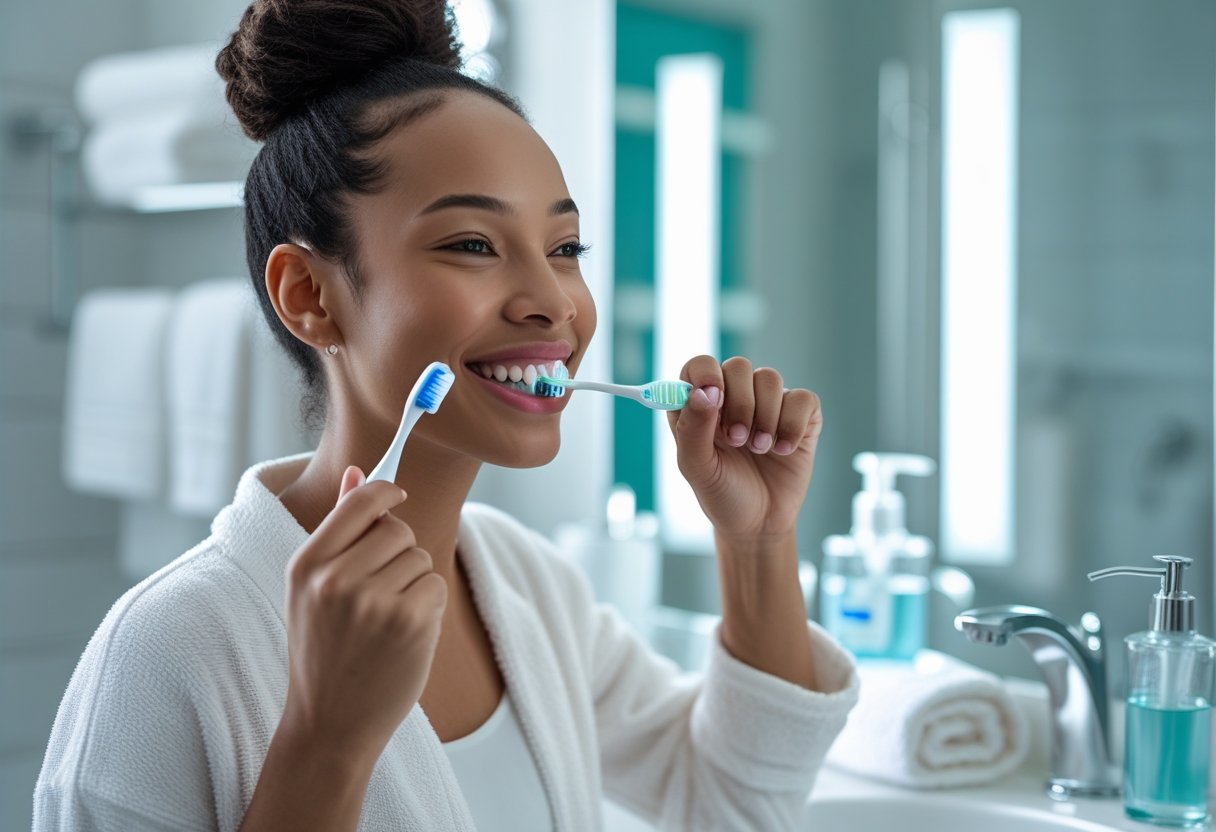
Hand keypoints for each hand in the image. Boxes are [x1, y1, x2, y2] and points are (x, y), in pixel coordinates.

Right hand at [280, 466, 446, 762]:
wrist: (329, 723)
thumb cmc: (323, 650)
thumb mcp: (311, 588)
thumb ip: (338, 528)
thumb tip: (358, 472)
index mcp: (307, 565)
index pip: (360, 501)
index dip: (385, 491)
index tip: (397, 495)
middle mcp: (336, 579)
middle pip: (397, 529)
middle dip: (399, 551)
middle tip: (381, 588)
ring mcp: (374, 601)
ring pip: (420, 558)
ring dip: (414, 582)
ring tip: (386, 619)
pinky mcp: (409, 622)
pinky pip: (436, 585)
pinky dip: (429, 606)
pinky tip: (404, 634)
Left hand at [666, 356, 821, 543]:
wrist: (760, 523)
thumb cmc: (722, 493)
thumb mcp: (697, 468)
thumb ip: (693, 429)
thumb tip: (704, 392)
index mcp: (700, 404)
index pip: (699, 365)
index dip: (705, 373)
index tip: (713, 397)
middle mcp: (733, 397)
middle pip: (739, 366)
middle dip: (740, 403)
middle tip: (737, 440)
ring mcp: (768, 404)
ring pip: (770, 378)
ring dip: (765, 417)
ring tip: (759, 449)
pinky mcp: (800, 416)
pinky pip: (803, 398)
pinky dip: (793, 425)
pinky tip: (783, 450)